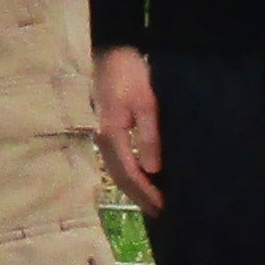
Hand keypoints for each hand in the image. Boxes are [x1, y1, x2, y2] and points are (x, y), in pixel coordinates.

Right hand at [94, 45, 161, 212]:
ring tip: (152, 202)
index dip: (146, 193)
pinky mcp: (104, 131)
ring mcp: (101, 136)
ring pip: (116, 172)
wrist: (109, 51)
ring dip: (133, 189)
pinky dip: (129, 176)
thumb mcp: (146, 102)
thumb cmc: (130, 73)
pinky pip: (115, 162)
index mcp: (112, 134)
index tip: (163, 207)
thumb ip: (149, 135)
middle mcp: (102, 140)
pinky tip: (141, 179)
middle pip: (119, 178)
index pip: (129, 173)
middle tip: (160, 213)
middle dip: (140, 197)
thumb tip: (153, 170)